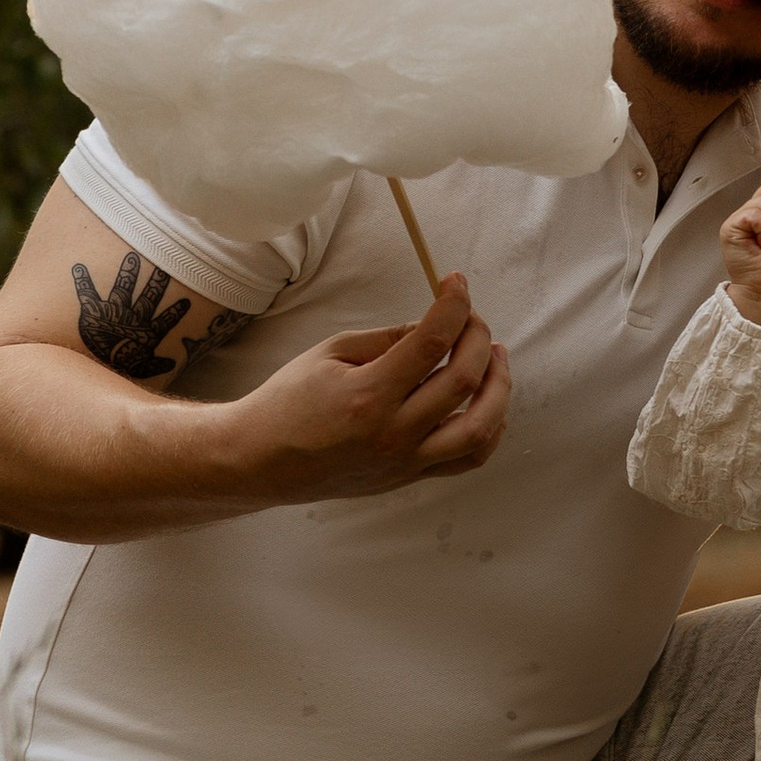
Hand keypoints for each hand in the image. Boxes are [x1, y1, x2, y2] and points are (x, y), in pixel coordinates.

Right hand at [227, 277, 513, 501]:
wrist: (261, 460)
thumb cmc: (289, 401)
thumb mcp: (330, 353)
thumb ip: (388, 339)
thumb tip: (434, 324)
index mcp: (368, 395)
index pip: (432, 342)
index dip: (453, 305)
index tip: (457, 283)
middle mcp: (392, 433)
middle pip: (463, 380)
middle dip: (478, 338)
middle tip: (473, 318)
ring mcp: (405, 461)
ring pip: (480, 428)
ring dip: (498, 386)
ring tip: (494, 356)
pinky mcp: (409, 476)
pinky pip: (468, 458)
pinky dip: (490, 427)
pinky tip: (488, 401)